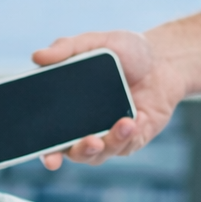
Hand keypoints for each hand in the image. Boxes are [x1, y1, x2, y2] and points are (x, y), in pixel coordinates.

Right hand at [29, 30, 184, 167]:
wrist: (163, 60)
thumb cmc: (125, 51)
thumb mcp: (95, 42)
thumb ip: (66, 48)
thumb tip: (37, 56)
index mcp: (66, 109)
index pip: (47, 136)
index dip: (43, 151)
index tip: (48, 158)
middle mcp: (82, 128)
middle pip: (73, 152)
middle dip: (79, 152)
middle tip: (89, 142)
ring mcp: (107, 136)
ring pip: (100, 154)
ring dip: (109, 144)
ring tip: (124, 124)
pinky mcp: (131, 140)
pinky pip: (125, 147)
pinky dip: (128, 136)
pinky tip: (134, 120)